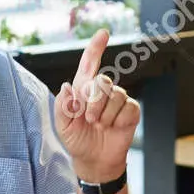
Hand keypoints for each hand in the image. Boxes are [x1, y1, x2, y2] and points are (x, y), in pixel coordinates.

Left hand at [55, 29, 140, 183]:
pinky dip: (118, 120)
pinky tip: (114, 127)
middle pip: (103, 81)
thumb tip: (66, 87)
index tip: (103, 33)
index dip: (96, 47)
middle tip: (90, 120)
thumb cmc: (77, 139)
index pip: (89, 63)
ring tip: (100, 126)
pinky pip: (128, 108)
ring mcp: (118, 100)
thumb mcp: (63, 125)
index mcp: (83, 89)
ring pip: (116, 96)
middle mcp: (102, 91)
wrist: (94, 160)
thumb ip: (62, 106)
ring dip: (106, 115)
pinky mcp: (131, 111)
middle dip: (95, 102)